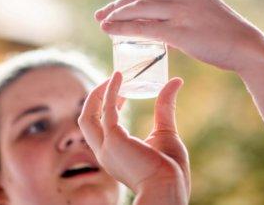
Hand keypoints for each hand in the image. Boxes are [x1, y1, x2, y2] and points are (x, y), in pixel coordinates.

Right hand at [78, 72, 188, 203]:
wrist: (170, 188)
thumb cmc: (170, 168)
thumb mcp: (165, 131)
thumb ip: (165, 106)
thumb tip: (176, 82)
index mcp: (114, 154)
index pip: (99, 127)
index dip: (107, 106)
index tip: (123, 90)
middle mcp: (104, 152)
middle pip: (87, 120)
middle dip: (96, 98)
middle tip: (114, 79)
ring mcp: (106, 147)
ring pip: (88, 116)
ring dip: (98, 94)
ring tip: (115, 76)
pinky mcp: (114, 140)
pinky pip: (107, 110)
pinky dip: (111, 91)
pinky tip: (119, 77)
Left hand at [95, 0, 263, 72]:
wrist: (247, 47)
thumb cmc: (225, 34)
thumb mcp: (203, 13)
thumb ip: (181, 14)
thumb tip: (160, 27)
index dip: (129, 0)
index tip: (115, 9)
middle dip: (117, 6)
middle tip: (101, 15)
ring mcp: (181, 11)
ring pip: (139, 9)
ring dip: (116, 16)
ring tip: (101, 23)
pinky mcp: (180, 31)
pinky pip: (144, 27)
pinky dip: (123, 28)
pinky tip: (109, 30)